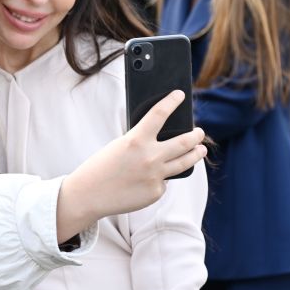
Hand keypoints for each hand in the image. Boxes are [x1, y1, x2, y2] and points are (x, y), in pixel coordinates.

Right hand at [56, 91, 206, 241]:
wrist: (88, 195)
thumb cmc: (101, 167)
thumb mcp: (119, 146)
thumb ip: (141, 142)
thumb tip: (164, 141)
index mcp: (136, 140)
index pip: (160, 113)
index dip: (172, 101)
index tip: (179, 95)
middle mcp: (150, 157)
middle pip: (184, 141)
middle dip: (195, 135)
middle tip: (199, 132)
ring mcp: (155, 176)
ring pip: (185, 162)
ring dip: (196, 154)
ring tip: (201, 150)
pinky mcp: (155, 192)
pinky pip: (164, 182)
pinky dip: (159, 178)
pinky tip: (148, 179)